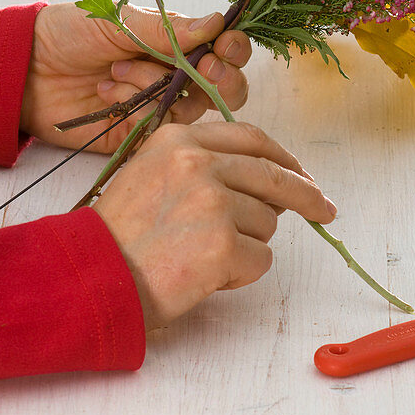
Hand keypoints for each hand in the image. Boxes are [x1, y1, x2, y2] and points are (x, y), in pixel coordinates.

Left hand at [20, 3, 251, 151]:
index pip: (226, 49)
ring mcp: (158, 108)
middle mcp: (175, 76)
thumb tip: (218, 22)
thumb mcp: (119, 20)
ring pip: (192, 110)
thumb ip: (168, 28)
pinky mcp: (138, 136)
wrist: (24, 68)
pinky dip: (138, 111)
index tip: (223, 46)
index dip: (233, 50)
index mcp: (177, 42)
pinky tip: (107, 93)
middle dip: (219, 80)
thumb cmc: (70, 32)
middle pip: (225, 88)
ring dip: (157, 87)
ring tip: (115, 71)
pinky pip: (161, 133)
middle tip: (198, 70)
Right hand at [92, 122, 336, 329]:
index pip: (251, 138)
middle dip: (306, 194)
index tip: (301, 173)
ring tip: (203, 257)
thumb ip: (201, 164)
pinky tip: (206, 276)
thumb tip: (264, 179)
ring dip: (248, 245)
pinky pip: (260, 259)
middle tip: (324, 209)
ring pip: (267, 223)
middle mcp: (198, 162)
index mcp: (180, 139)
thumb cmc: (119, 235)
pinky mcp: (222, 243)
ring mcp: (212, 201)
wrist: (90, 277)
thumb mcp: (151, 173)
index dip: (283, 157)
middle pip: (273, 174)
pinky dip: (242, 274)